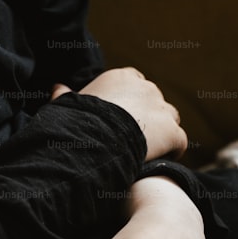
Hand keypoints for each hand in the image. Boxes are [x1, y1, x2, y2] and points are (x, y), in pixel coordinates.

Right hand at [51, 67, 186, 160]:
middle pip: (154, 100)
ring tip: (148, 150)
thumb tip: (58, 87)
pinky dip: (172, 151)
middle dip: (147, 116)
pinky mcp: (172, 132)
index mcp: (122, 77)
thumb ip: (65, 95)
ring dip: (163, 131)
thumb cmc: (77, 122)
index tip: (121, 118)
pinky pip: (179, 141)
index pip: (135, 83)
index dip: (130, 102)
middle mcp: (147, 87)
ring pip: (170, 118)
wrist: (94, 142)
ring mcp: (162, 109)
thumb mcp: (67, 105)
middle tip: (133, 137)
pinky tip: (159, 161)